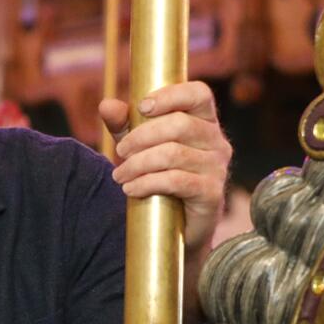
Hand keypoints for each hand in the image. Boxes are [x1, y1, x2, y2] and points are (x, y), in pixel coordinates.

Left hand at [101, 81, 233, 257]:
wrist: (177, 229)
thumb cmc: (160, 178)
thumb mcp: (139, 146)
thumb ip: (124, 124)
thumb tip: (107, 104)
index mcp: (204, 121)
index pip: (199, 93)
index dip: (171, 94)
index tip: (141, 106)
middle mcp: (217, 142)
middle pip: (180, 124)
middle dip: (142, 136)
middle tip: (119, 152)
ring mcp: (217, 168)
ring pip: (174, 154)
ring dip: (138, 163)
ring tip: (119, 175)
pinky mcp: (212, 193)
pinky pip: (176, 181)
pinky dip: (147, 183)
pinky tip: (130, 189)